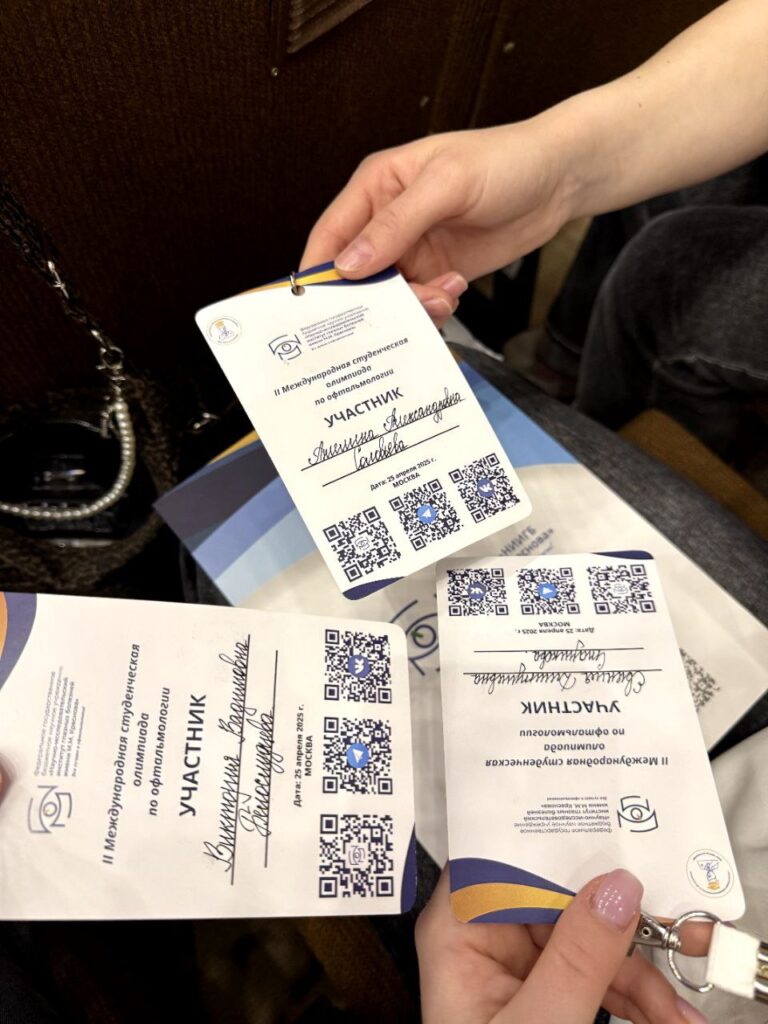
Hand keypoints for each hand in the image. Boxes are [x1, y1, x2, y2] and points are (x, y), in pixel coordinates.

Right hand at [301, 122, 574, 325]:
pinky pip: (419, 303)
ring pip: (388, 297)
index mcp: (375, 188)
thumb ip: (394, 225)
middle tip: (393, 312)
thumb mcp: (445, 185)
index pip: (330, 236)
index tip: (316, 309)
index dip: (318, 274)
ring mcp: (413, 250)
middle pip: (355, 276)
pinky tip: (455, 290)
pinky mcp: (437, 272)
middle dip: (371, 300)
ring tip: (442, 294)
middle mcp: (387, 222)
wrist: (559, 179)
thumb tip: (349, 265)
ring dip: (410, 306)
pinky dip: (432, 308)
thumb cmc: (504, 161)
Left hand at [415, 866, 709, 1023]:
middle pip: (559, 896)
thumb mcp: (538, 1021)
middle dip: (620, 919)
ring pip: (590, 939)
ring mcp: (519, 966)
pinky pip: (598, 977)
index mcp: (458, 929)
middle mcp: (485, 937)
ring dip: (643, 975)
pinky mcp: (548, 993)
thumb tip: (615, 888)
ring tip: (679, 1011)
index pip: (501, 855)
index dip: (555, 839)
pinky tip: (668, 1018)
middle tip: (674, 927)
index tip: (610, 835)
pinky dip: (637, 1000)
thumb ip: (577, 957)